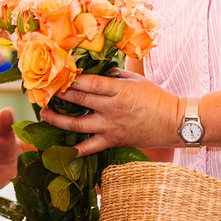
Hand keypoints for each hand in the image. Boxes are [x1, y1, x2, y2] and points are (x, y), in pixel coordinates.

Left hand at [40, 69, 178, 155]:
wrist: (175, 122)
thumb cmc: (156, 97)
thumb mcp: (135, 79)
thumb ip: (113, 74)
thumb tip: (94, 70)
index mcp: (118, 90)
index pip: (88, 82)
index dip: (69, 78)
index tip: (56, 74)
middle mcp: (111, 108)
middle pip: (78, 100)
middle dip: (58, 94)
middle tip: (44, 90)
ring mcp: (111, 127)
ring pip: (77, 125)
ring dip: (57, 120)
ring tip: (44, 113)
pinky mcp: (113, 141)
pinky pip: (90, 148)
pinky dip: (74, 151)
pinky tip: (60, 149)